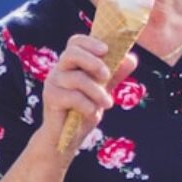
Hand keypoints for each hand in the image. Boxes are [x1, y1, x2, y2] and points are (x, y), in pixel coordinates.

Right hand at [39, 33, 137, 151]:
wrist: (66, 139)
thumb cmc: (83, 112)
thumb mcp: (103, 91)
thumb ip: (115, 75)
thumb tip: (131, 59)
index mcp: (71, 64)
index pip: (76, 42)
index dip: (90, 42)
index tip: (106, 50)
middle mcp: (59, 70)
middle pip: (71, 53)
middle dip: (93, 62)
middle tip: (107, 76)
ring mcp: (53, 83)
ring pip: (77, 78)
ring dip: (97, 92)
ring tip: (108, 104)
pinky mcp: (51, 98)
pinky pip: (73, 97)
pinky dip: (88, 106)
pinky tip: (93, 115)